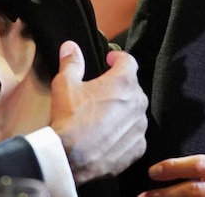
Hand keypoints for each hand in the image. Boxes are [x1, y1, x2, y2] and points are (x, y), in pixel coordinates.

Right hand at [50, 40, 147, 183]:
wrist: (69, 158)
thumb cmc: (69, 118)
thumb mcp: (65, 84)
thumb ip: (71, 62)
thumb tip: (70, 46)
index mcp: (123, 81)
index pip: (128, 61)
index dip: (117, 58)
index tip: (109, 60)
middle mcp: (138, 101)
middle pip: (132, 87)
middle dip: (118, 87)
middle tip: (100, 92)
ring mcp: (139, 125)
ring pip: (134, 111)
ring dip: (122, 111)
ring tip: (102, 116)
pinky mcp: (138, 147)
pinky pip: (134, 134)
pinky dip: (124, 133)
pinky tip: (108, 136)